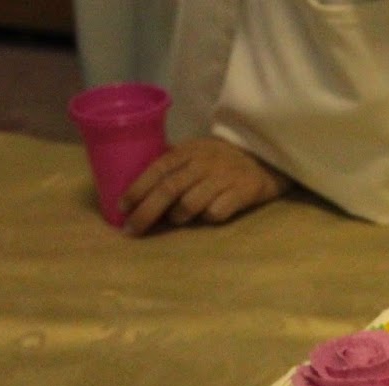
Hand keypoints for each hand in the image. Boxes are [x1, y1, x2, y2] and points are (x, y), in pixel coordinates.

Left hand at [120, 137, 291, 235]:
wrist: (267, 155)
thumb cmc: (224, 158)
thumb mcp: (198, 152)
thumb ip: (174, 164)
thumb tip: (140, 184)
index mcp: (189, 151)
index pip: (157, 169)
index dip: (137, 189)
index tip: (121, 209)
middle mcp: (204, 163)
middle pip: (168, 189)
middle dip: (146, 212)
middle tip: (132, 230)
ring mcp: (224, 178)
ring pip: (190, 203)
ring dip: (177, 216)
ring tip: (175, 220)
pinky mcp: (243, 192)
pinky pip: (217, 212)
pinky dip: (207, 218)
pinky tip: (209, 215)